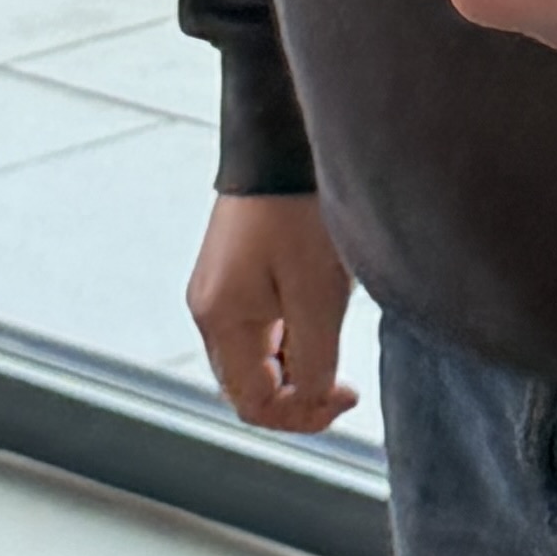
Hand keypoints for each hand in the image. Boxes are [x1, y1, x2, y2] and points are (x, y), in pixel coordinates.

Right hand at [187, 188, 358, 432]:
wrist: (281, 140)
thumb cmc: (299, 210)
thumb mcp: (318, 293)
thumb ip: (315, 358)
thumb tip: (314, 400)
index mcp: (221, 320)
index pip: (253, 404)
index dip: (302, 415)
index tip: (347, 394)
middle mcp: (209, 311)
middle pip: (250, 385)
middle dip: (299, 395)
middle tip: (345, 383)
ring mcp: (218, 291)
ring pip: (257, 358)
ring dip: (297, 366)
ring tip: (336, 340)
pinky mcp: (234, 273)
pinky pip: (260, 327)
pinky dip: (291, 338)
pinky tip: (321, 313)